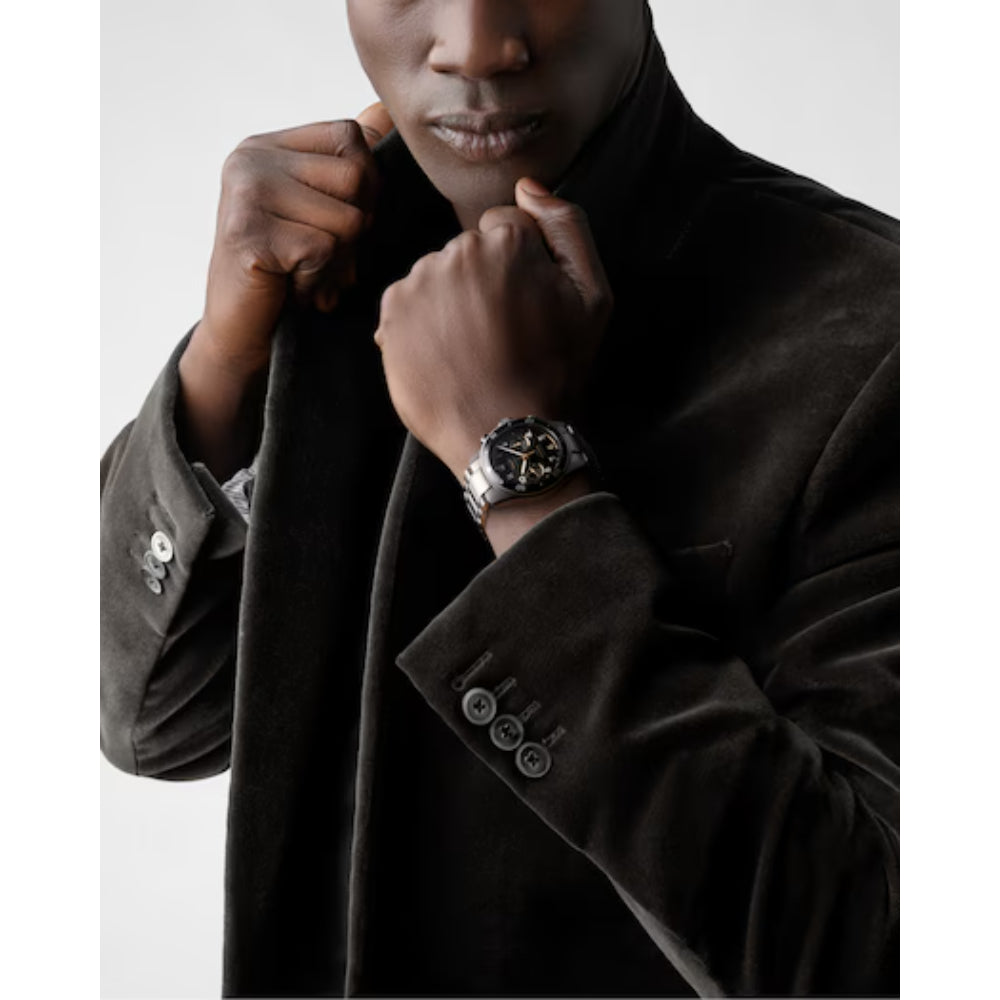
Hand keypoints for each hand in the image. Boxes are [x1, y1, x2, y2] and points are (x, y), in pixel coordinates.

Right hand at [176, 102, 392, 480]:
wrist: (242, 332)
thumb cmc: (288, 272)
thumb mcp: (320, 209)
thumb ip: (347, 161)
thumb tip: (384, 112)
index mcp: (266, 146)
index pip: (350, 135)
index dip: (365, 185)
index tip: (338, 221)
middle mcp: (249, 160)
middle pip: (356, 175)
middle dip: (356, 226)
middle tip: (323, 255)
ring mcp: (244, 196)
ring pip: (346, 218)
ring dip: (339, 259)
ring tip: (306, 272)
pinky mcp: (248, 236)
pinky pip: (324, 250)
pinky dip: (319, 278)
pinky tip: (293, 287)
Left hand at [374, 178, 612, 480]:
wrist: (504, 434)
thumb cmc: (554, 369)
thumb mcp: (593, 297)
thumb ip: (567, 226)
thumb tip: (528, 186)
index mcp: (505, 240)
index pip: (506, 228)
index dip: (521, 268)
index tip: (525, 307)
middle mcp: (455, 251)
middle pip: (469, 251)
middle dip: (483, 282)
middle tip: (500, 334)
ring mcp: (418, 282)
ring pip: (437, 276)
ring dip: (451, 302)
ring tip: (471, 349)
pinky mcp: (391, 314)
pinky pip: (408, 302)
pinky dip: (422, 323)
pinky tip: (445, 354)